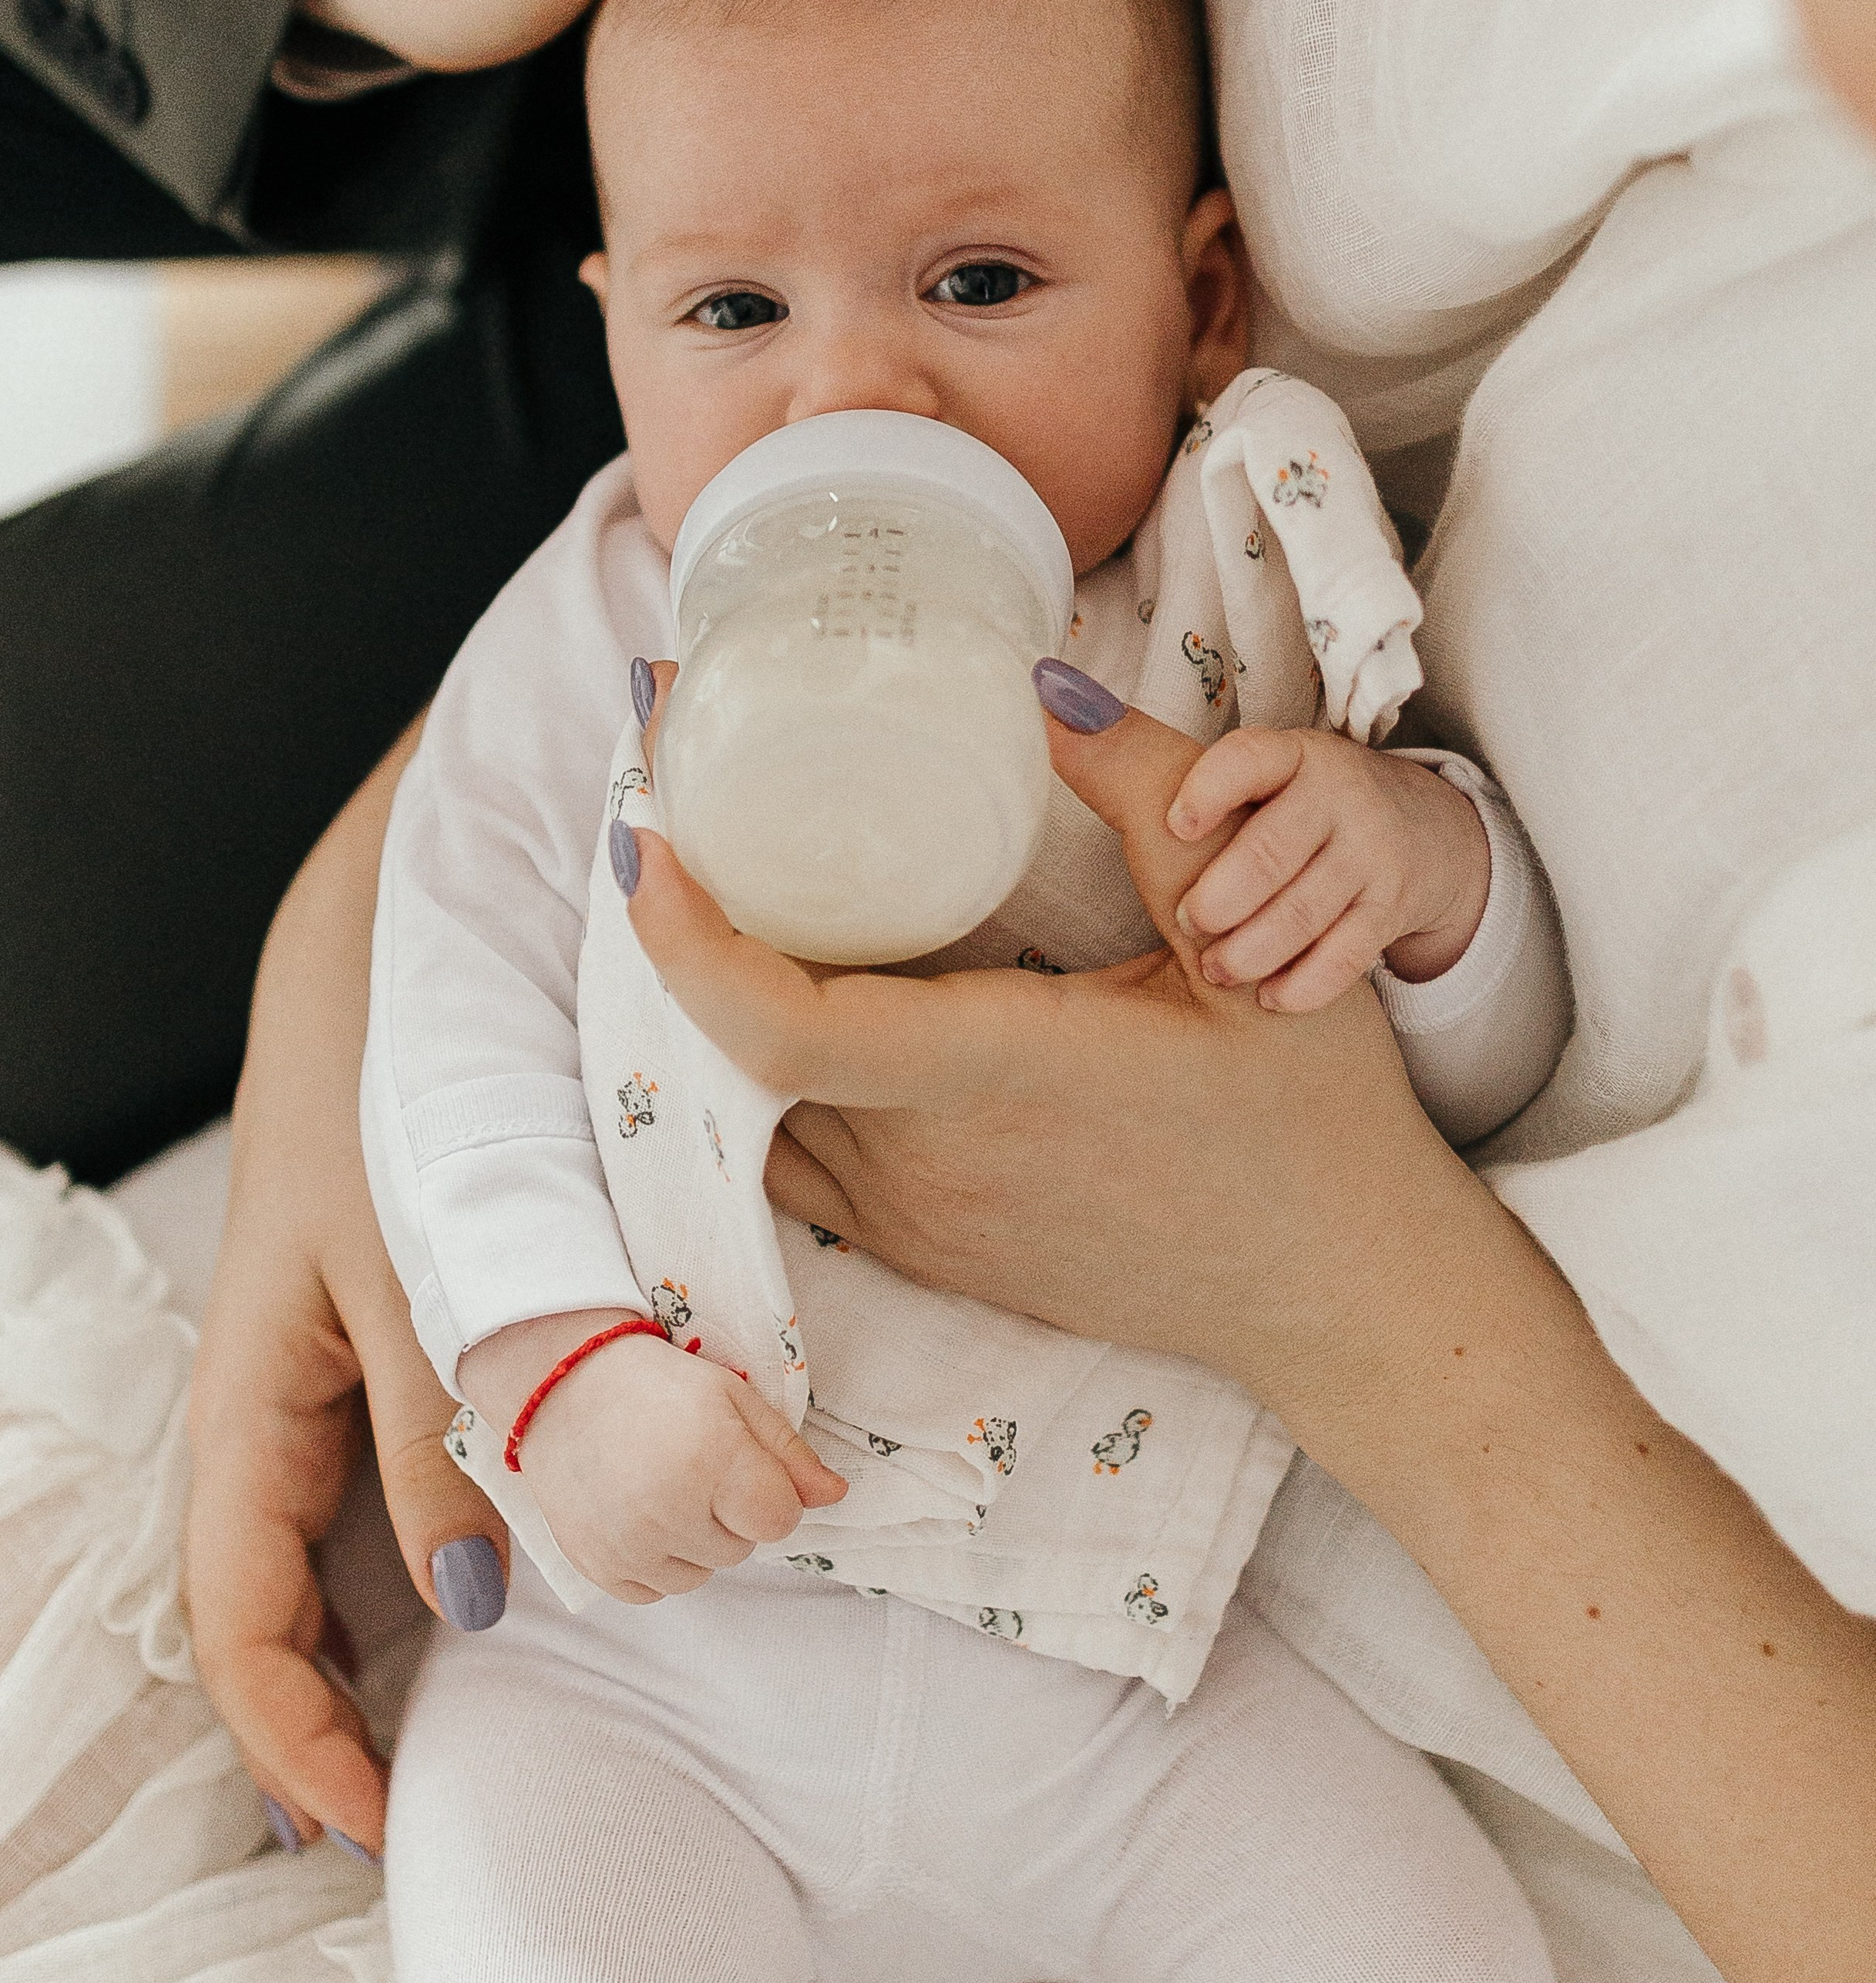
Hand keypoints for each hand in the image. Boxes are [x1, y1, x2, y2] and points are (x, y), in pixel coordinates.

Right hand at [184, 722, 507, 1863]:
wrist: (404, 941)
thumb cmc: (396, 1091)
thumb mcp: (418, 1269)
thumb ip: (446, 1426)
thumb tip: (475, 1599)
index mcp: (253, 1398)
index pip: (238, 1619)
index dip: (294, 1740)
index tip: (369, 1825)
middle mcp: (287, 1404)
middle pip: (288, 1605)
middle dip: (353, 1712)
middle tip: (438, 1800)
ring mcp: (346, 1371)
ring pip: (361, 1547)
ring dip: (424, 1630)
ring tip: (510, 1706)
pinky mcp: (412, 1330)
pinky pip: (422, 1469)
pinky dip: (480, 1532)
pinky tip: (549, 1561)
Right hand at [463, 1311, 845, 1603]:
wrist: (561, 1384)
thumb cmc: (658, 1384)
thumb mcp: (734, 1398)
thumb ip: (789, 1454)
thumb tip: (837, 1496)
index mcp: (714, 1460)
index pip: (780, 1520)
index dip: (767, 1493)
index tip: (738, 1464)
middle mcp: (670, 1510)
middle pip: (741, 1549)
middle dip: (727, 1514)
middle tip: (689, 1463)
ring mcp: (629, 1545)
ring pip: (700, 1576)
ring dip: (692, 1542)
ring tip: (659, 1485)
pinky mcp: (597, 1568)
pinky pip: (655, 1590)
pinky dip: (653, 1561)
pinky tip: (634, 1511)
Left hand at [625, 662, 1446, 1386]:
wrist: (1335, 1298)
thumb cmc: (1307, 1121)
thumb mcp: (1245, 942)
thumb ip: (1147, 799)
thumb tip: (1044, 684)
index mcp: (1002, 1074)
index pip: (787, 1022)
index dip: (688, 937)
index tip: (648, 837)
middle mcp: (932, 1161)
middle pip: (742, 1046)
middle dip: (687, 925)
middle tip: (673, 800)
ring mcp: (919, 1219)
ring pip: (756, 1108)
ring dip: (719, 1001)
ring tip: (710, 876)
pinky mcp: (924, 1250)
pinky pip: (798, 1155)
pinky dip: (764, 1072)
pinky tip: (782, 984)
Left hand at [1168, 729, 1491, 1008]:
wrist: (1426, 832)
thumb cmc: (1297, 803)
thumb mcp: (1241, 771)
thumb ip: (1140, 749)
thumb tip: (1051, 701)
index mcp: (1291, 755)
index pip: (1251, 760)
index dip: (1211, 791)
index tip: (1173, 825)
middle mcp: (1339, 798)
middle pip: (1274, 849)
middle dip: (1224, 895)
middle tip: (1187, 923)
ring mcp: (1372, 855)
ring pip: (1306, 911)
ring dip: (1252, 949)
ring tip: (1216, 969)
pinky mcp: (1392, 909)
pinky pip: (1347, 956)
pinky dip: (1303, 984)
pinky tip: (1268, 999)